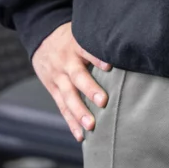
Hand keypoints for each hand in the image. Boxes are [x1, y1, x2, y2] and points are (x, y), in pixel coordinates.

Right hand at [31, 22, 111, 141]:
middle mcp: (66, 62)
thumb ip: (99, 40)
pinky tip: (80, 135)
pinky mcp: (54, 89)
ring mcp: (58, 77)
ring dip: (79, 112)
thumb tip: (127, 44)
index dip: (97, 58)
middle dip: (90, 89)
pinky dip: (71, 122)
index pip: (86, 50)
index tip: (109, 66)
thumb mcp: (82, 32)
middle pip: (77, 76)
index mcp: (76, 45)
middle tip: (103, 101)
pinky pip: (62, 107)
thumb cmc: (71, 37)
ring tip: (91, 126)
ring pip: (68, 96)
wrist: (41, 39)